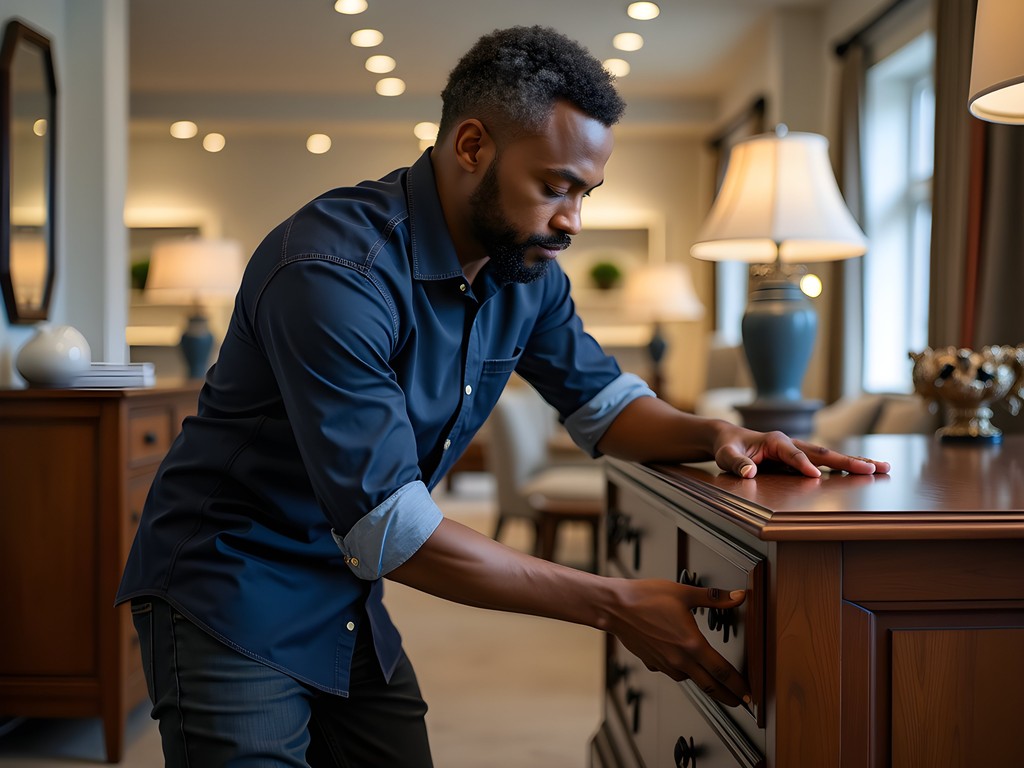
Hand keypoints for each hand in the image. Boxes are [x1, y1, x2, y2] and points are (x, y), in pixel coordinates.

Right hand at [608, 579, 749, 706]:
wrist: (614, 607)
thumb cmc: (645, 597)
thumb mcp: (684, 593)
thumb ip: (715, 598)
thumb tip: (739, 595)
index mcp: (692, 644)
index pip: (723, 672)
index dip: (739, 685)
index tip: (749, 694)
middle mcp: (680, 659)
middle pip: (710, 686)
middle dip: (728, 696)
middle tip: (740, 701)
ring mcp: (665, 664)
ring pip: (691, 680)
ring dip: (704, 683)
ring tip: (712, 680)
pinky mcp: (653, 663)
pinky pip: (673, 672)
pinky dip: (683, 671)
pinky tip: (682, 663)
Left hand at [712, 424, 890, 478]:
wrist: (729, 438)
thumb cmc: (727, 447)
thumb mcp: (726, 455)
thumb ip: (737, 463)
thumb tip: (750, 472)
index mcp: (775, 440)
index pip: (793, 455)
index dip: (803, 465)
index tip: (815, 477)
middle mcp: (792, 443)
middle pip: (823, 453)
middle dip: (848, 461)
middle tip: (874, 469)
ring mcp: (799, 450)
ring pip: (831, 456)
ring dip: (855, 462)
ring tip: (883, 468)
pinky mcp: (802, 458)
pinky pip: (827, 462)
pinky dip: (846, 467)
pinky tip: (866, 472)